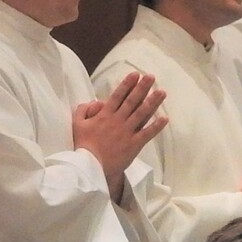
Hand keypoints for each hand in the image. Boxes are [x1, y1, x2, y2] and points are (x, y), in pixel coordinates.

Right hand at [73, 71, 168, 197]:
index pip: (118, 96)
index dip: (127, 84)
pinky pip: (146, 134)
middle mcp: (118, 120)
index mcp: (105, 115)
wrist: (91, 167)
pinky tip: (164, 118)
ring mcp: (127, 132)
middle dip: (142, 88)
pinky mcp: (133, 145)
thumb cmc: (83, 146)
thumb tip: (95, 101)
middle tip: (151, 77)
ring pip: (141, 114)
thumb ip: (83, 109)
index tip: (136, 74)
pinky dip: (156, 127)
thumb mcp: (77, 124)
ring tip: (162, 92)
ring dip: (153, 102)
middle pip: (132, 101)